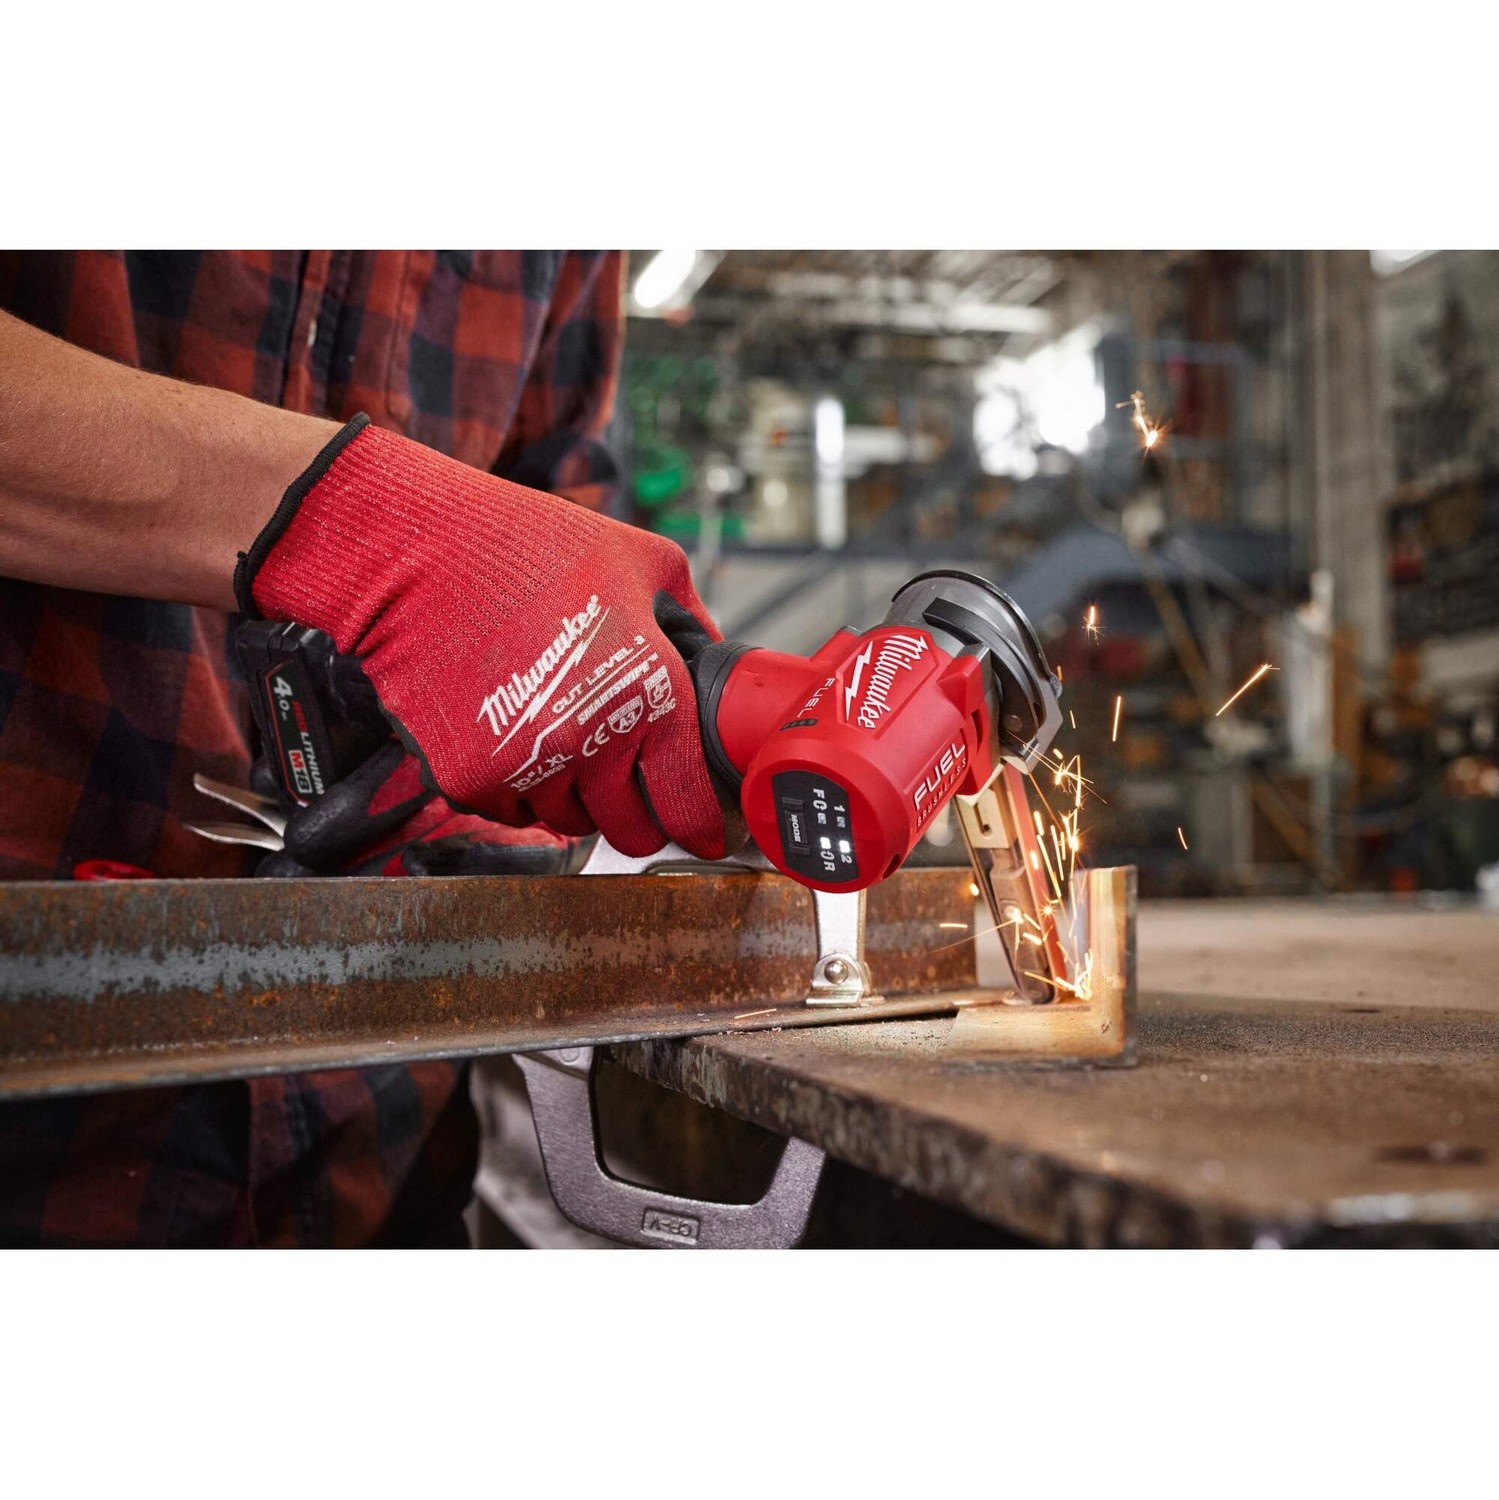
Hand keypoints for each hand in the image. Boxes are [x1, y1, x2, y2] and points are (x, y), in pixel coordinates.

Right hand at [236, 416, 725, 858]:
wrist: (410, 553)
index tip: (699, 830)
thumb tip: (713, 661)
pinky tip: (513, 735)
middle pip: (632, 831)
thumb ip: (692, 620)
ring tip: (560, 737)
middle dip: (636, 813)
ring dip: (575, 797)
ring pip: (571, 823)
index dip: (699, 824)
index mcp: (648, 693)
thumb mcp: (641, 560)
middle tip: (626, 781)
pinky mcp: (467, 778)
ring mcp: (527, 766)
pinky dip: (518, 789)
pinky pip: (512, 812)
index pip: (689, 805)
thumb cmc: (522, 546)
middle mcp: (591, 741)